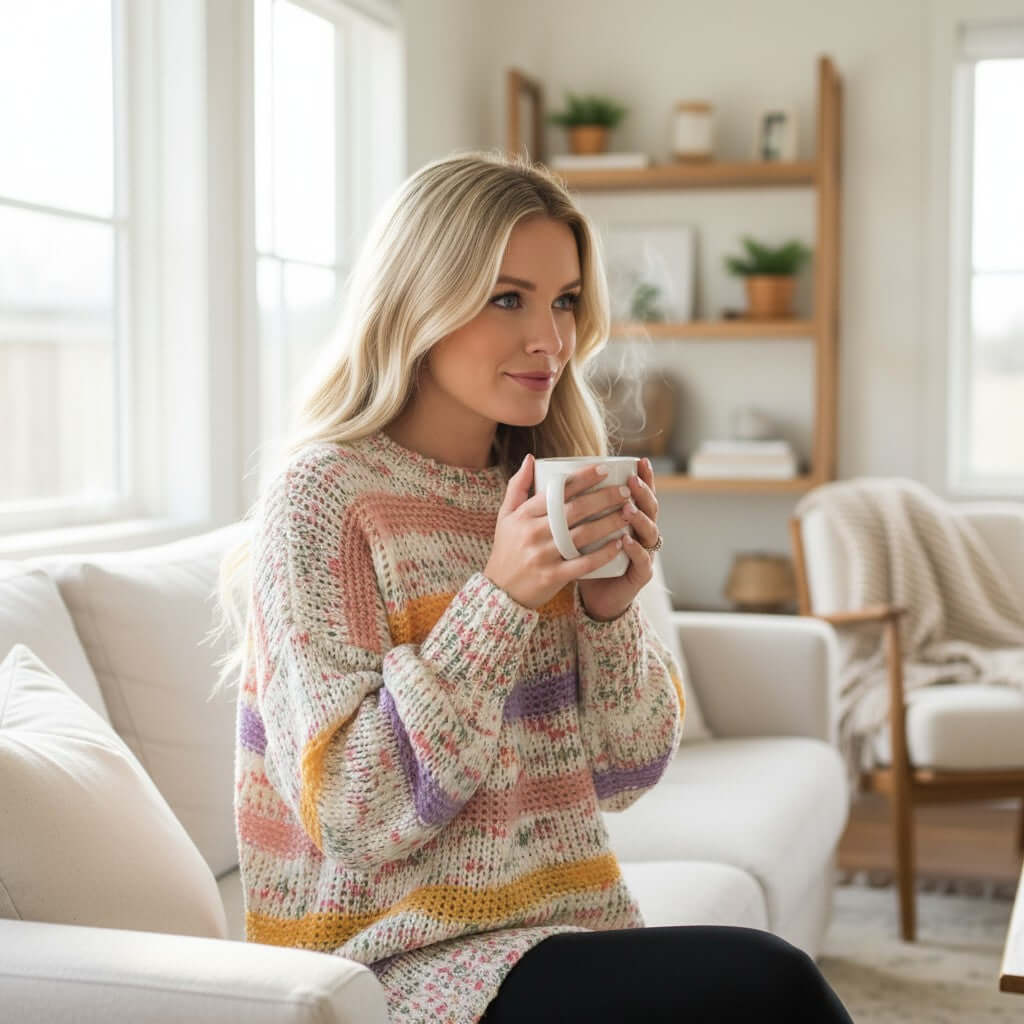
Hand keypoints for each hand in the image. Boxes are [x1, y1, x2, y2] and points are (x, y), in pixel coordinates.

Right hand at [484, 455, 631, 609]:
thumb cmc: (506, 549)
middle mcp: (533, 533)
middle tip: (625, 492)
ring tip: (628, 514)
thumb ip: (517, 486)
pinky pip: (583, 564)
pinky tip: (619, 544)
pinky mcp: (552, 577)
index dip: (583, 478)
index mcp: (524, 515)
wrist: (500, 592)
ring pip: (583, 535)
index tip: (604, 469)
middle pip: (575, 510)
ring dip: (609, 523)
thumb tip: (530, 458)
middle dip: (604, 498)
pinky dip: (603, 554)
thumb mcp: (505, 516)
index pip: (557, 491)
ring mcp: (543, 555)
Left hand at [577, 457, 659, 621]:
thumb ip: (567, 506)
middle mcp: (640, 533)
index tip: (639, 462)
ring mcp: (644, 553)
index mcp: (629, 518)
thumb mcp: (575, 531)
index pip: (640, 494)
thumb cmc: (583, 560)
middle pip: (649, 508)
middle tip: (631, 481)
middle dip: (643, 493)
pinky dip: (634, 550)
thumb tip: (547, 474)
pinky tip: (626, 541)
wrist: (594, 597)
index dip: (644, 478)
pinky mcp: (640, 575)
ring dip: (639, 519)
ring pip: (649, 532)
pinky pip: (642, 561)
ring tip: (628, 508)